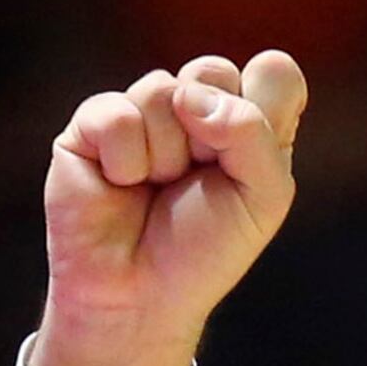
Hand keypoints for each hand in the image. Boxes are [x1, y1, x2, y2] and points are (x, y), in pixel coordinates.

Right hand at [31, 52, 308, 365]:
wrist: (140, 296)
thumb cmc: (204, 252)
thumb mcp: (262, 198)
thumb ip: (253, 133)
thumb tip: (191, 95)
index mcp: (246, 123)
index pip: (274, 72)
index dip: (264, 112)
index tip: (247, 163)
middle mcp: (195, 108)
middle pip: (213, 69)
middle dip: (211, 133)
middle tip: (197, 179)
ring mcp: (142, 112)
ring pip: (163, 90)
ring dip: (167, 156)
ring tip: (156, 189)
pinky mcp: (92, 124)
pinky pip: (117, 114)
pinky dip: (126, 161)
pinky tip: (121, 185)